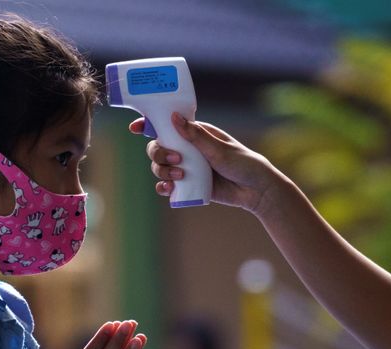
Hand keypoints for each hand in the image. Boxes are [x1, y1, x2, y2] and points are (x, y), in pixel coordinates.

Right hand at [130, 113, 288, 215]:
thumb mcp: (219, 149)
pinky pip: (166, 184)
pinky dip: (163, 186)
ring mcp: (186, 167)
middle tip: (175, 160)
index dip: (148, 125)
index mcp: (195, 133)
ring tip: (180, 177)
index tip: (135, 127)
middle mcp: (187, 149)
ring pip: (159, 167)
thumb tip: (174, 117)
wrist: (255, 191)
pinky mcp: (187, 184)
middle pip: (158, 147)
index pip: (167, 125)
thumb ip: (196, 136)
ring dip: (162, 171)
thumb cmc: (243, 163)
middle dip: (159, 154)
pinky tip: (169, 189)